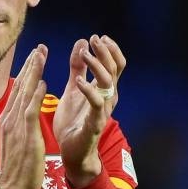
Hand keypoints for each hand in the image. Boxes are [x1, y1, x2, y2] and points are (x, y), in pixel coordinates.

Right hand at [0, 45, 47, 188]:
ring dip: (33, 73)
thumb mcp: (17, 141)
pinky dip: (35, 95)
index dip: (27, 71)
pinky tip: (42, 82)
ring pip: (24, 93)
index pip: (18, 90)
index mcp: (8, 120)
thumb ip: (20, 124)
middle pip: (20, 86)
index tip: (35, 56)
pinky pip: (29, 111)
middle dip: (30, 65)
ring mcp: (15, 127)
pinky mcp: (25, 136)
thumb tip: (24, 111)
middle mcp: (9, 119)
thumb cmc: (18, 168)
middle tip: (39, 47)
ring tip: (41, 55)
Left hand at [53, 34, 125, 187]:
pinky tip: (79, 81)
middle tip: (94, 39)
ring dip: (97, 66)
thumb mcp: (73, 89)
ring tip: (84, 54)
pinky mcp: (95, 122)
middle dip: (105, 52)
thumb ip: (78, 67)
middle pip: (114, 70)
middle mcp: (108, 98)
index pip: (115, 64)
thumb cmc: (74, 121)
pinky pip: (96, 104)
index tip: (98, 37)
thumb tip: (82, 42)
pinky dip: (89, 90)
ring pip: (108, 83)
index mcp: (104, 89)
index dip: (110, 49)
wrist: (71, 152)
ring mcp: (103, 110)